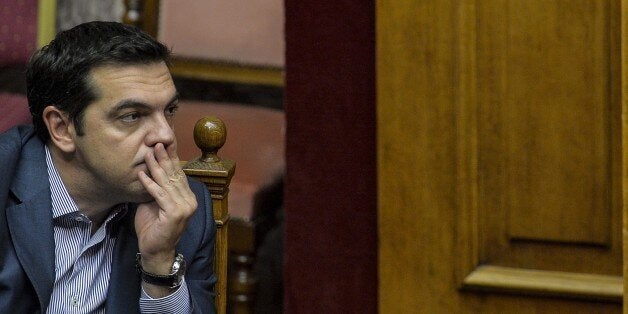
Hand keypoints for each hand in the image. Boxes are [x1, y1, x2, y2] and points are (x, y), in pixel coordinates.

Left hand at [135, 142, 196, 274]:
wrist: (155, 251)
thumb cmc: (153, 228)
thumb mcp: (154, 203)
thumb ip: (156, 188)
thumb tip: (149, 169)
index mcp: (187, 197)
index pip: (178, 174)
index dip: (171, 159)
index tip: (164, 144)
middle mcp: (189, 201)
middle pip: (174, 175)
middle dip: (164, 158)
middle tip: (156, 143)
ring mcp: (184, 207)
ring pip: (167, 183)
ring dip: (156, 167)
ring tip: (148, 153)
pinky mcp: (175, 213)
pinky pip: (160, 195)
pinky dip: (149, 184)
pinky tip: (141, 174)